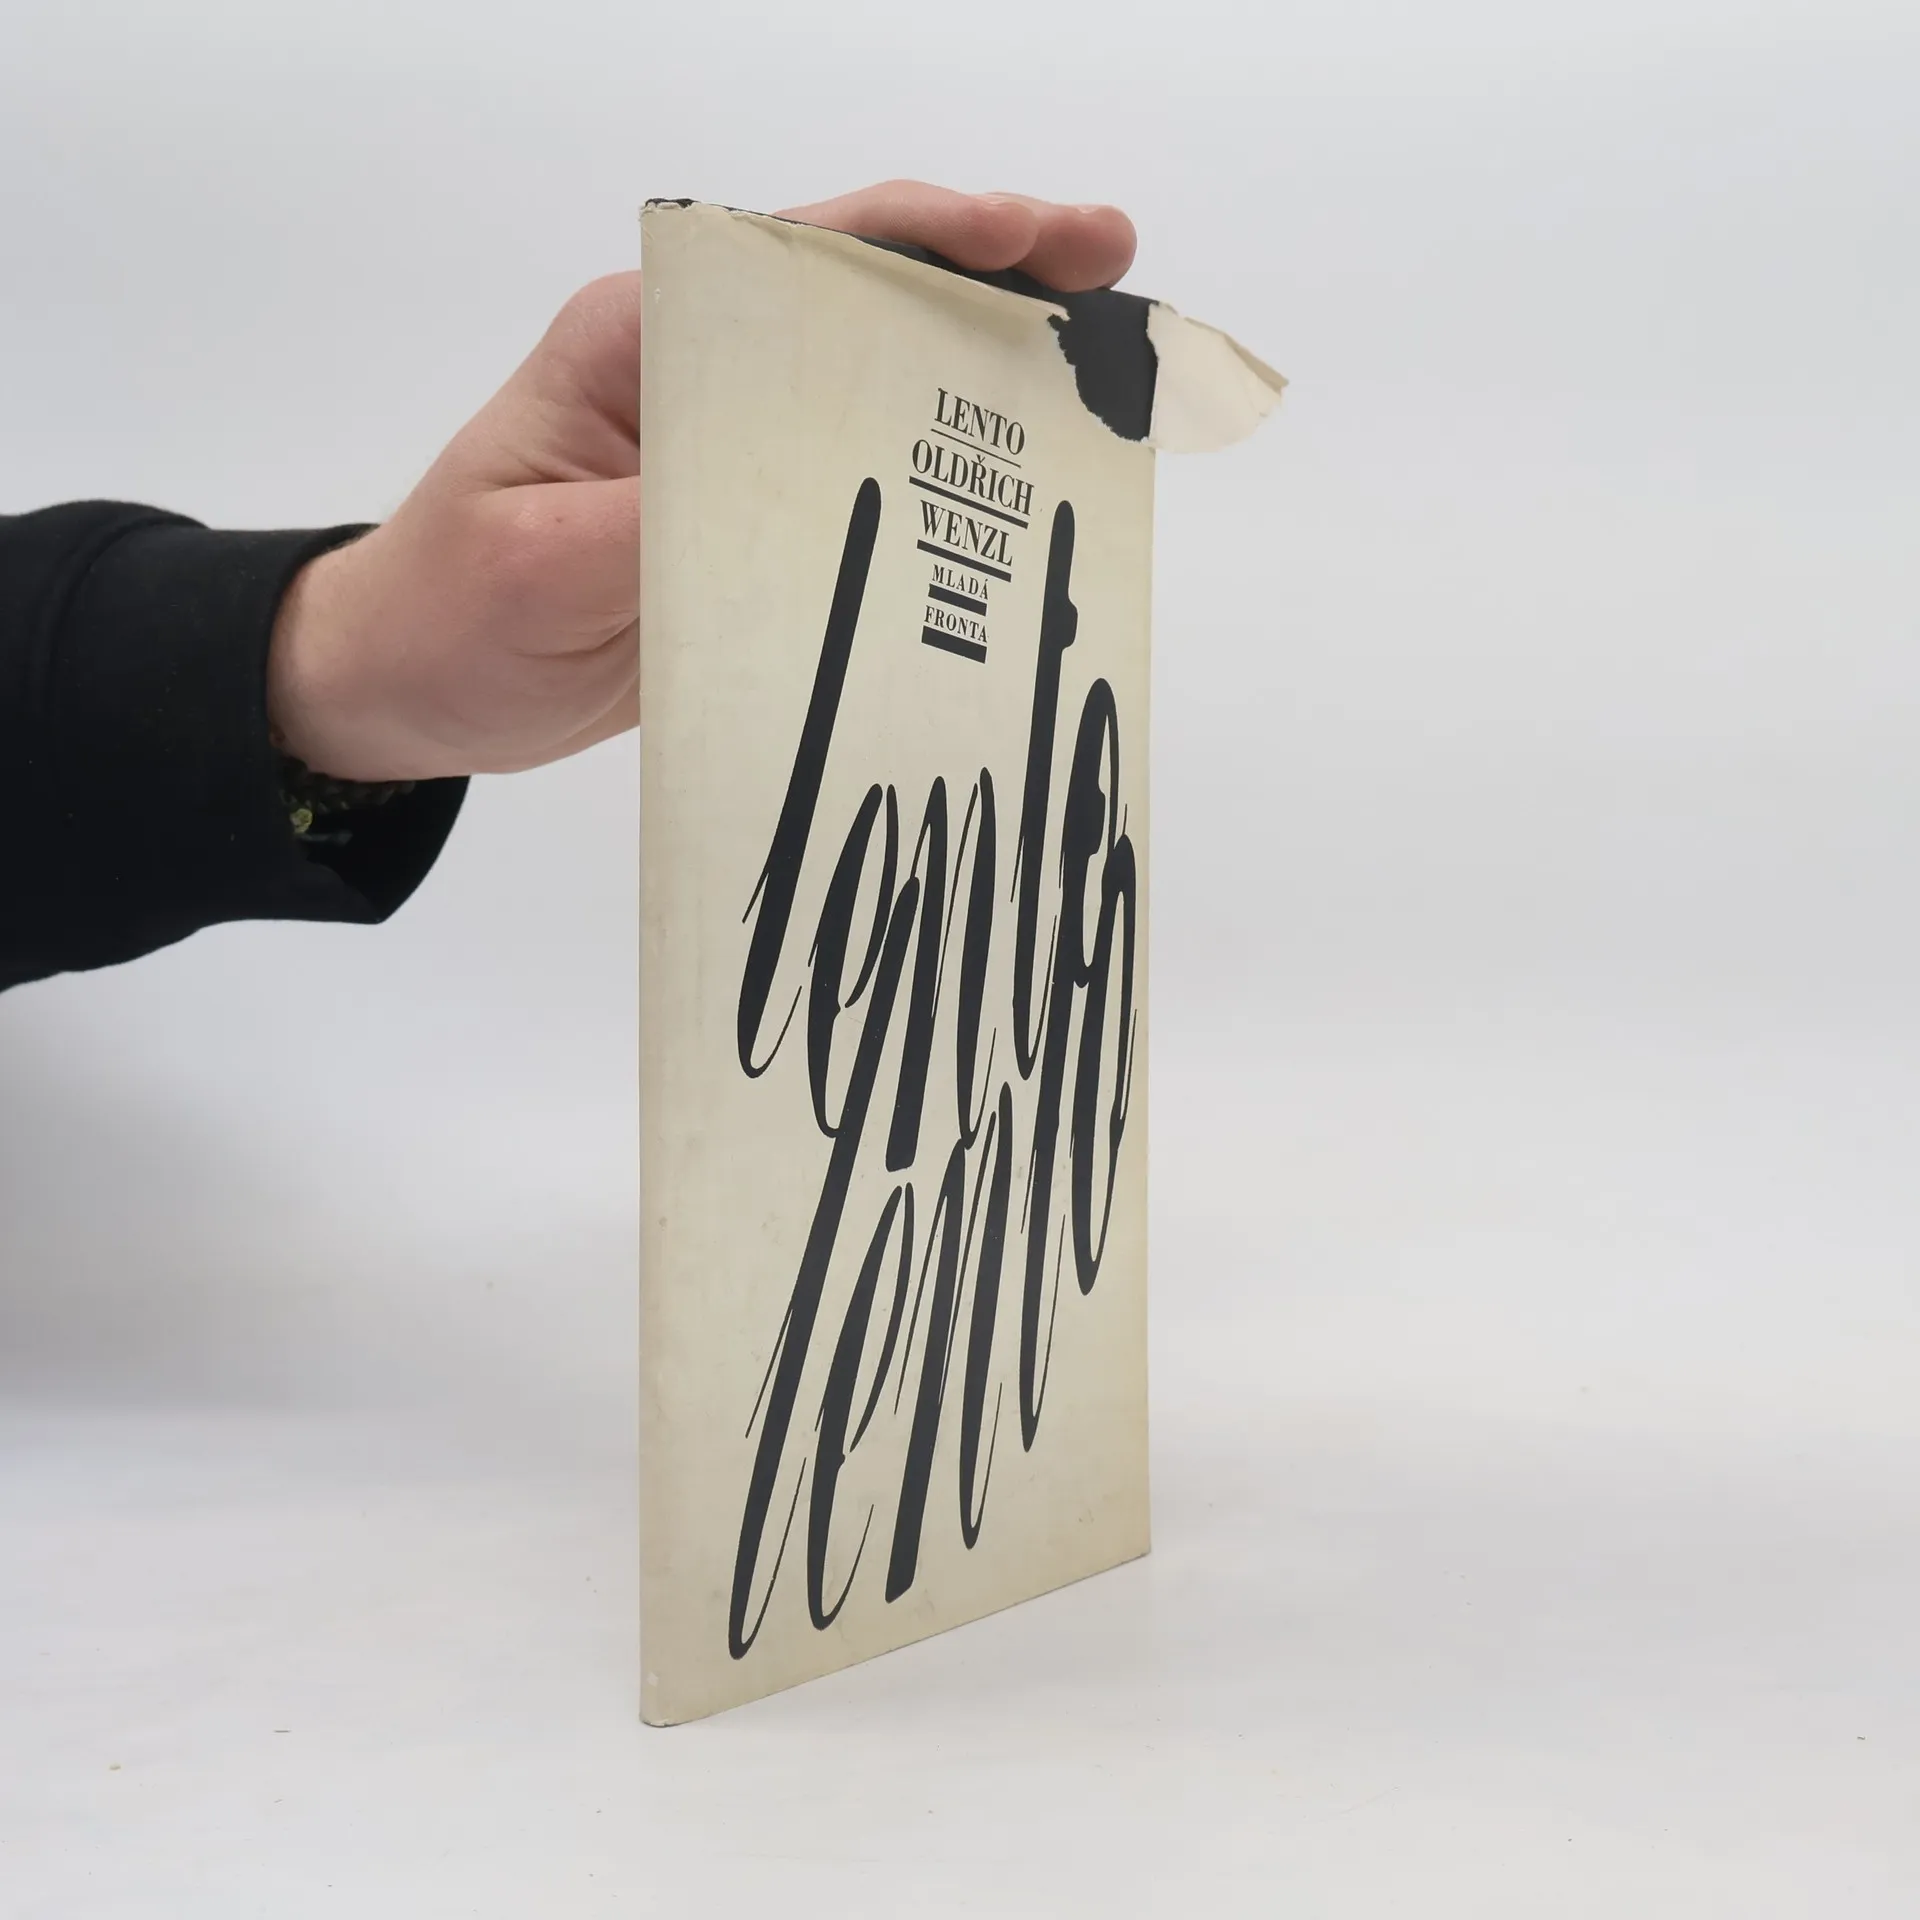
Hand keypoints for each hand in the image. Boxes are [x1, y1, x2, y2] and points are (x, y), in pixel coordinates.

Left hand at [267, 183, 1137, 781]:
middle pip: (868, 301)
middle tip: (1115, 270)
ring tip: (1108, 373)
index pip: (801, 255)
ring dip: (991, 378)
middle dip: (996, 281)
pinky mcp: (754, 526)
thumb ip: (654, 522)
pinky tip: (1023, 493)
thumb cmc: (448, 609)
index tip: (1031, 238)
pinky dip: (949, 485)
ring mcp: (736, 452)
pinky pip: (866, 489)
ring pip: (882, 389)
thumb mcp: (536, 566)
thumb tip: (778, 496)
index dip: (927, 235)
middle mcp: (703, 377)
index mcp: (644, 342)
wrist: (411, 688)